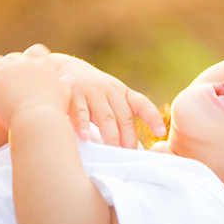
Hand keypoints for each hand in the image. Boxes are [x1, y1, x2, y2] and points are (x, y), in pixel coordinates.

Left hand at [0, 44, 70, 128]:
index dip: (27, 63)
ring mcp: (7, 68)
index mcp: (43, 64)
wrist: (40, 121)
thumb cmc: (54, 114)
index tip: (25, 78)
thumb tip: (69, 79)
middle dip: (8, 73)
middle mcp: (25, 62)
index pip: (35, 52)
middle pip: (10, 59)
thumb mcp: (65, 96)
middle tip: (8, 92)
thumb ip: (65, 85)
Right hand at [48, 52, 166, 147]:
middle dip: (128, 137)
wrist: (62, 68)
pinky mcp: (72, 93)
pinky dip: (83, 124)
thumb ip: (122, 117)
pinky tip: (86, 137)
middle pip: (124, 116)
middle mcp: (110, 91)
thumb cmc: (92, 93)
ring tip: (113, 150)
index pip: (142, 104)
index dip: (153, 117)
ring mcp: (91, 91)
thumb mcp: (111, 99)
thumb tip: (133, 148)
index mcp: (122, 93)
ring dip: (110, 134)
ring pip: (105, 116)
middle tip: (129, 155)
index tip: (161, 132)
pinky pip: (79, 111)